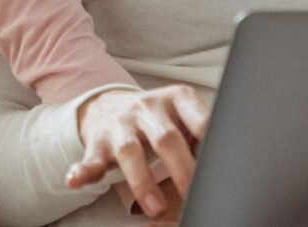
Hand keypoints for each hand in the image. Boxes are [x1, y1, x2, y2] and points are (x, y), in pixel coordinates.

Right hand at [66, 85, 207, 218]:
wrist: (109, 104)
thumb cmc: (159, 119)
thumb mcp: (183, 115)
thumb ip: (204, 133)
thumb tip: (232, 164)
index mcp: (176, 100)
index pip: (198, 118)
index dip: (210, 139)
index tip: (220, 163)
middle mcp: (148, 108)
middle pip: (166, 137)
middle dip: (180, 168)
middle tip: (193, 194)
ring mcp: (121, 124)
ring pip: (130, 150)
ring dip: (142, 181)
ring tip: (155, 208)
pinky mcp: (98, 142)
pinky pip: (90, 158)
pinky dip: (83, 171)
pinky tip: (75, 180)